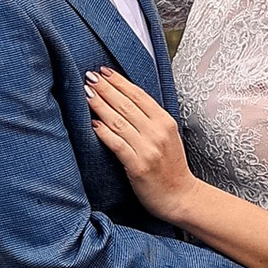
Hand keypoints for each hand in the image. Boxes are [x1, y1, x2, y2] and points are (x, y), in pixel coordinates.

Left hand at [86, 67, 198, 217]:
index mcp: (165, 122)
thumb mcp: (167, 136)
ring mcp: (148, 149)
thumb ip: (150, 119)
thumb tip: (125, 100)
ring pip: (119, 121)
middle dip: (106, 88)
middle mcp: (157, 133)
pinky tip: (93, 124)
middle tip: (89, 76)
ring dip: (100, 105)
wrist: (181, 197)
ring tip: (87, 94)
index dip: (119, 81)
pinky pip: (117, 145)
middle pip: (126, 104)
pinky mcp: (138, 166)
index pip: (139, 95)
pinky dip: (104, 133)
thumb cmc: (171, 167)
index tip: (104, 71)